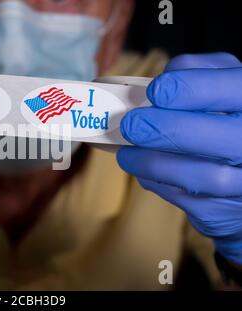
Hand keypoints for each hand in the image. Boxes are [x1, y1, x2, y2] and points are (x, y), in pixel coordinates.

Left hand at [118, 52, 241, 265]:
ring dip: (155, 163)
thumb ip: (198, 72)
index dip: (193, 89)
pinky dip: (160, 183)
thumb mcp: (224, 85)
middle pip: (223, 139)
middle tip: (131, 125)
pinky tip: (144, 171)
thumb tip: (163, 80)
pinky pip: (192, 201)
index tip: (157, 91)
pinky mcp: (228, 213)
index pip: (235, 89)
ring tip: (127, 153)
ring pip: (205, 177)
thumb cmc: (230, 120)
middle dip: (168, 130)